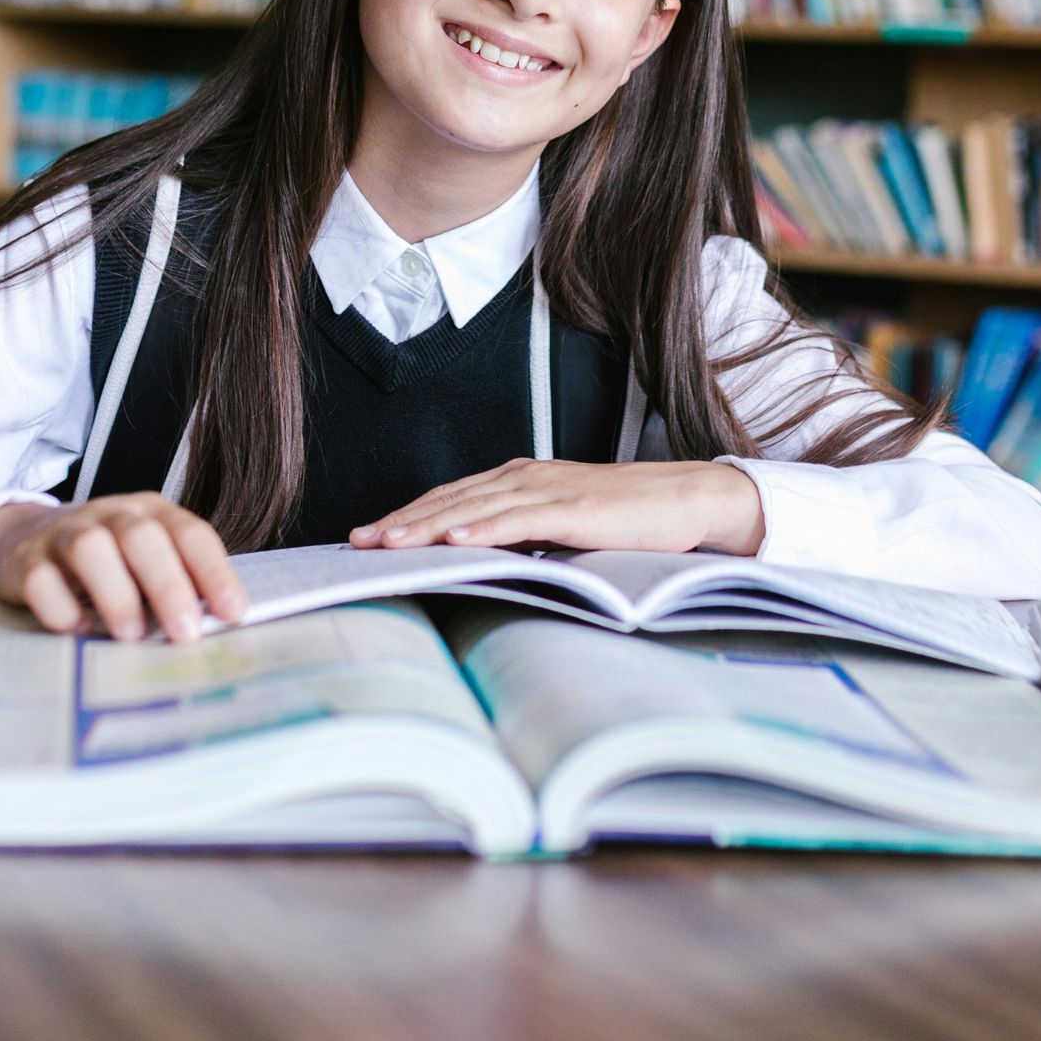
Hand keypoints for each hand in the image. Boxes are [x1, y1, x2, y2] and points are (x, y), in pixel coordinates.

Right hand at [0, 494, 246, 643]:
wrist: (22, 539)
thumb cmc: (105, 559)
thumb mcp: (144, 561)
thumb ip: (177, 582)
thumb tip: (217, 625)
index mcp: (150, 512)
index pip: (190, 534)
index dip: (215, 572)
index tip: (233, 613)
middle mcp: (110, 515)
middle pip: (142, 537)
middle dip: (168, 586)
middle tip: (186, 634)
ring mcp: (64, 533)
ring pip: (90, 548)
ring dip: (115, 594)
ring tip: (130, 636)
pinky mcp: (26, 561)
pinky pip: (40, 580)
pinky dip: (60, 609)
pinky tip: (77, 630)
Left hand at [349, 457, 765, 556]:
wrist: (685, 499)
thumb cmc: (624, 519)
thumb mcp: (559, 529)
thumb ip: (521, 537)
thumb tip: (479, 563)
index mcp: (516, 480)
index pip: (448, 499)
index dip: (406, 516)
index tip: (367, 536)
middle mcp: (522, 477)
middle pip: (448, 500)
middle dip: (400, 521)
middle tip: (355, 542)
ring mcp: (546, 489)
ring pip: (473, 507)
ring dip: (427, 525)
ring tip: (387, 543)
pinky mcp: (572, 508)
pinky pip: (518, 519)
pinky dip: (483, 529)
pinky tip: (455, 541)